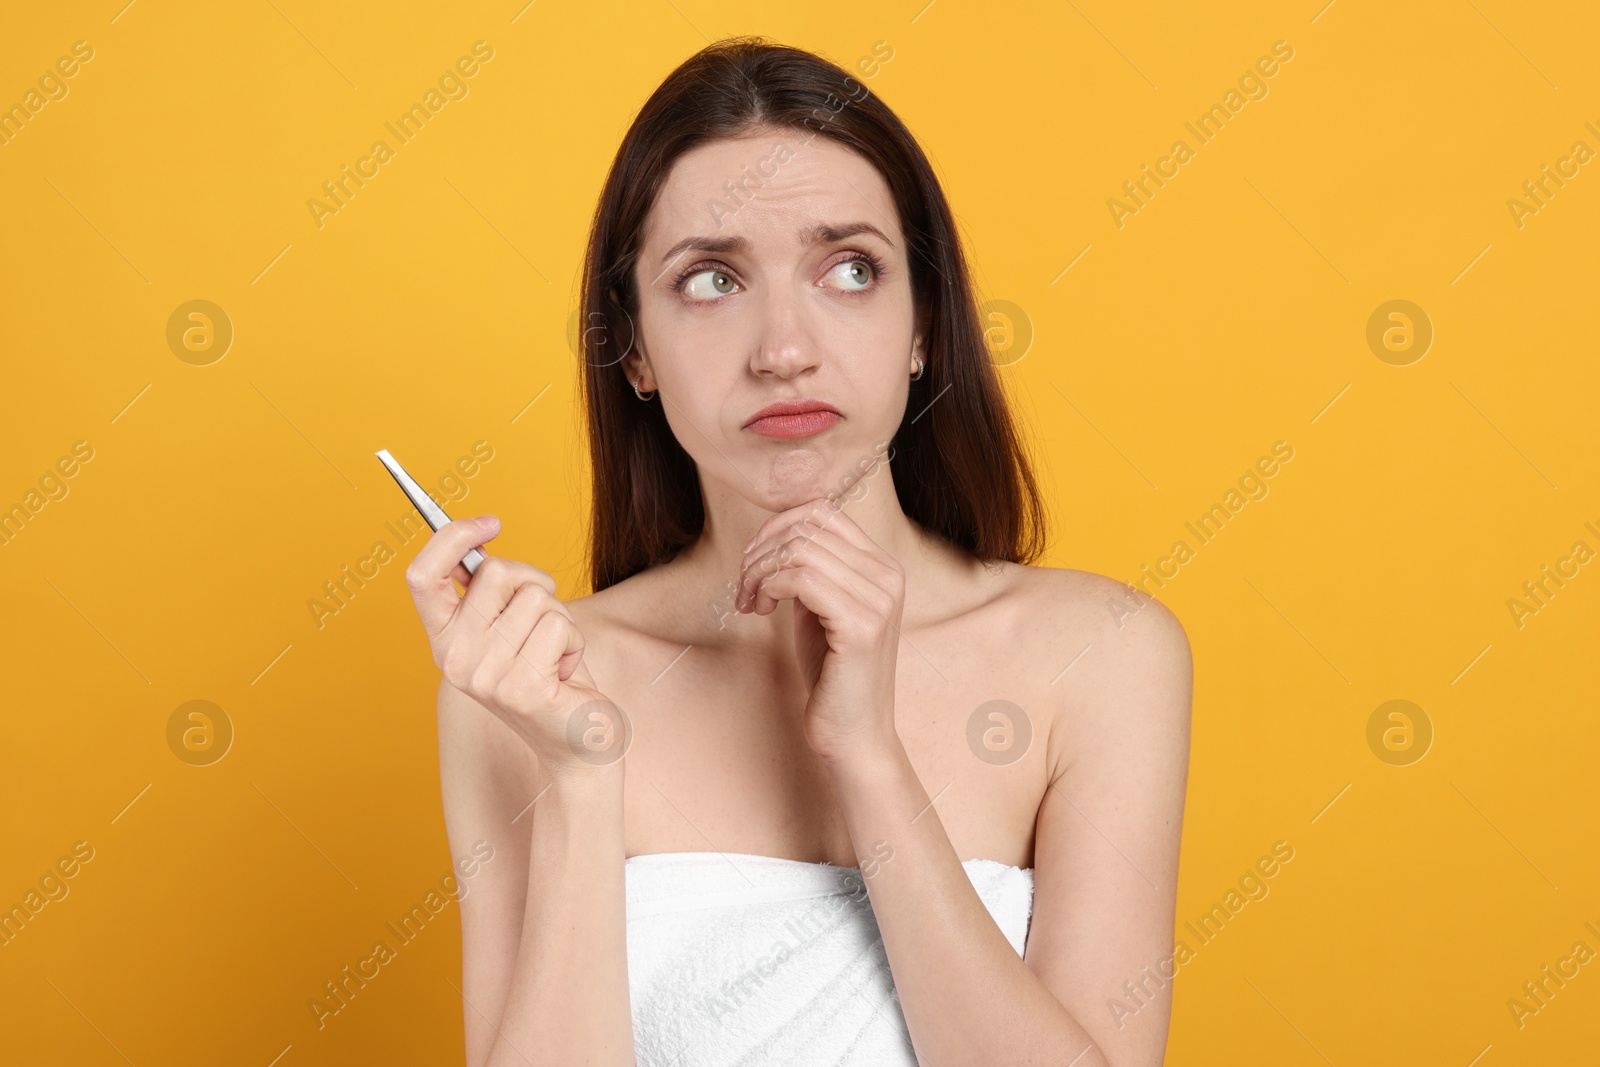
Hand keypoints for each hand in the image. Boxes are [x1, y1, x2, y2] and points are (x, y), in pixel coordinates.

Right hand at [404, 515, 623, 777]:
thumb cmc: (547, 676)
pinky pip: (559, 624)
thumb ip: (489, 595)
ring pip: (536, 597)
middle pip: (496, 572)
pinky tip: (565, 673)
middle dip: (535, 583)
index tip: (489, 523)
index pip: (422, 576)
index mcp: (443, 640)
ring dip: (560, 619)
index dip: (451, 537)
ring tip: (554, 655)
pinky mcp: (521, 687)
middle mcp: (455, 659)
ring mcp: (485, 676)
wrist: (575, 743)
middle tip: (542, 622)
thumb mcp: (507, 630)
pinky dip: (575, 641)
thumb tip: (477, 541)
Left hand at [736, 501, 904, 763]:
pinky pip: (800, 578)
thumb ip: (809, 572)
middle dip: (761, 550)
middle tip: (745, 587)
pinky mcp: (861, 625)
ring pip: (799, 550)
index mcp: (882, 567)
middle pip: (807, 526)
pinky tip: (761, 610)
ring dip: (759, 571)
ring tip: (750, 602)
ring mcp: (878, 599)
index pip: (823, 512)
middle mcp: (888, 576)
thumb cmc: (833, 676)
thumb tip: (776, 538)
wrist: (854, 735)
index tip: (752, 561)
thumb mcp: (819, 611)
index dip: (776, 527)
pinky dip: (769, 586)